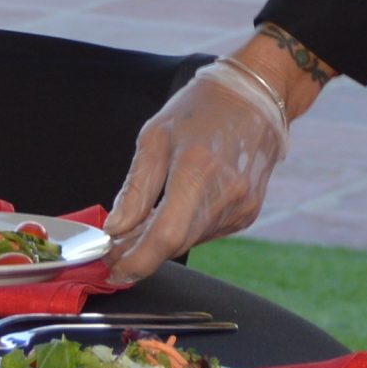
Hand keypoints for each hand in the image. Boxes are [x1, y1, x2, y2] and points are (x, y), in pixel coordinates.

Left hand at [102, 62, 289, 285]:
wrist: (253, 97)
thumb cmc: (200, 109)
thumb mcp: (154, 136)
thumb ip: (135, 188)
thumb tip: (116, 229)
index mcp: (196, 169)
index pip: (166, 236)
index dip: (137, 261)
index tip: (113, 270)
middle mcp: (225, 194)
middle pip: (177, 244)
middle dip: (142, 251)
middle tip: (115, 246)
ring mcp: (241, 207)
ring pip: (190, 240)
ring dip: (163, 239)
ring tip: (141, 223)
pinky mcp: (248, 213)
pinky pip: (207, 231)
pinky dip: (185, 228)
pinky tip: (174, 210)